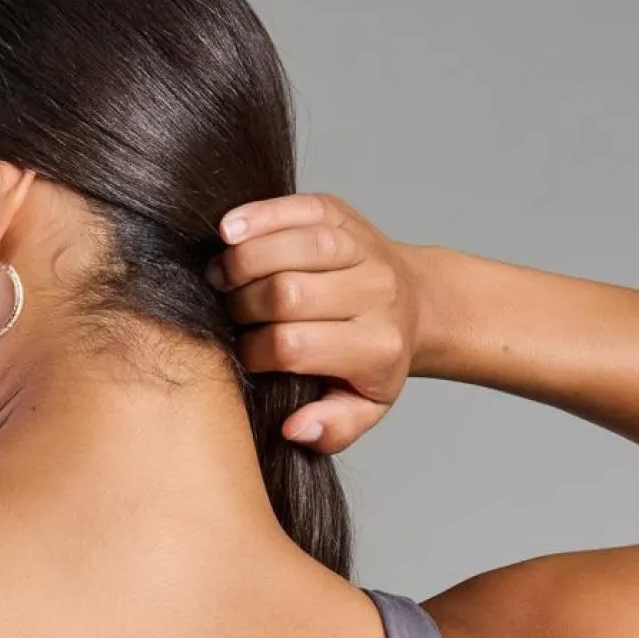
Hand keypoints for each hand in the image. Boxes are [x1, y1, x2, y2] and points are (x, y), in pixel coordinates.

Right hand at [203, 193, 424, 453]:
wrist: (419, 302)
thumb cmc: (378, 360)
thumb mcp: (366, 407)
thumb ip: (333, 428)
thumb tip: (294, 429)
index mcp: (376, 346)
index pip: (294, 346)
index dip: (253, 351)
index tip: (243, 355)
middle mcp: (375, 292)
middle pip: (288, 293)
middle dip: (243, 306)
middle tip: (228, 315)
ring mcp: (361, 248)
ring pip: (293, 246)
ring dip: (243, 260)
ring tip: (220, 277)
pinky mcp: (344, 215)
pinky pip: (299, 208)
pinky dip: (258, 216)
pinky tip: (227, 231)